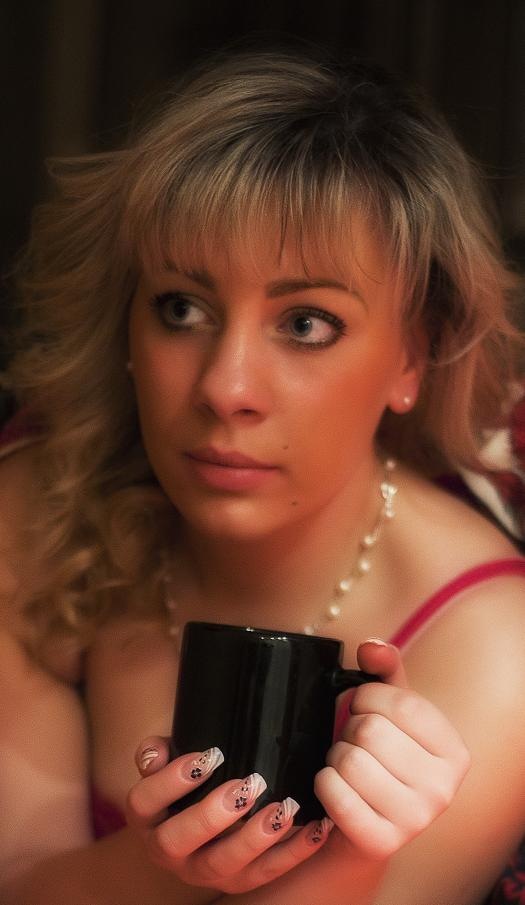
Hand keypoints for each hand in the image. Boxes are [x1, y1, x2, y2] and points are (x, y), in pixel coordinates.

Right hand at [125, 739, 333, 893]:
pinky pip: (266, 873)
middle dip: (214, 814)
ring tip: (284, 808)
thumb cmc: (187, 781)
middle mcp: (167, 850)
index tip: (208, 756)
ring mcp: (201, 871)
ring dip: (256, 838)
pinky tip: (316, 826)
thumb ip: (161, 753)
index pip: (144, 802)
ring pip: (223, 865)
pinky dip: (294, 851)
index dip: (171, 780)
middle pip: (179, 840)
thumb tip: (155, 754)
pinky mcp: (237, 882)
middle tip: (249, 785)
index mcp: (147, 817)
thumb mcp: (169, 761)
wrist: (197, 825)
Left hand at [315, 639, 470, 858]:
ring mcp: (415, 820)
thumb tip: (371, 647)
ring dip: (335, 755)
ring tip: (346, 764)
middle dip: (349, 728)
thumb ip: (383, 670)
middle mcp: (443, 789)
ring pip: (349, 760)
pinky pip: (334, 792)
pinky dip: (323, 782)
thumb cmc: (379, 758)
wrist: (363, 827)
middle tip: (353, 741)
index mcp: (454, 751)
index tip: (363, 707)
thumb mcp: (388, 710)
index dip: (367, 696)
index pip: (401, 702)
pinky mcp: (380, 842)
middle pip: (371, 730)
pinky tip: (335, 786)